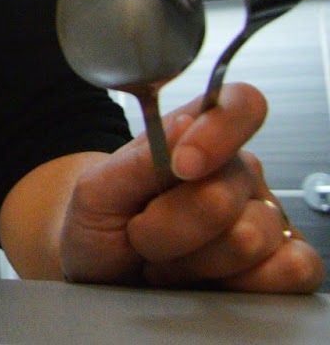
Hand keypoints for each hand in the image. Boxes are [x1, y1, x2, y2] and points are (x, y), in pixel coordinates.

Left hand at [59, 83, 323, 290]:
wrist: (101, 275)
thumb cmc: (101, 225)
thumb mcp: (98, 191)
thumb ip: (139, 160)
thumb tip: (186, 124)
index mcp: (196, 139)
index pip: (239, 105)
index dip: (219, 131)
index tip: (181, 166)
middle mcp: (238, 175)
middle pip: (224, 194)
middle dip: (167, 226)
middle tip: (141, 233)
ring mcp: (266, 220)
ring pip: (248, 239)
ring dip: (190, 261)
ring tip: (167, 260)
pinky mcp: (287, 266)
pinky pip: (292, 270)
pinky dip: (237, 284)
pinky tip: (205, 281)